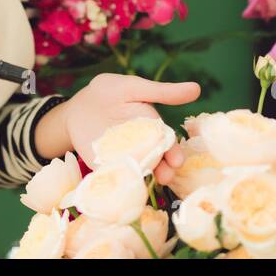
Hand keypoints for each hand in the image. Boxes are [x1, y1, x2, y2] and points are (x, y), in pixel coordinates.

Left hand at [41, 74, 200, 185]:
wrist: (77, 108)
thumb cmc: (110, 93)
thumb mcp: (135, 89)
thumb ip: (163, 92)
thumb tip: (198, 88)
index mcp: (152, 129)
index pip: (166, 144)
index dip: (173, 153)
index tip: (177, 161)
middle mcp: (142, 148)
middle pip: (155, 162)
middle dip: (163, 170)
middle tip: (166, 177)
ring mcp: (123, 159)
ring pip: (138, 172)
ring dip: (145, 178)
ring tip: (147, 183)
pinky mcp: (105, 168)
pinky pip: (115, 177)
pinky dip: (119, 182)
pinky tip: (122, 186)